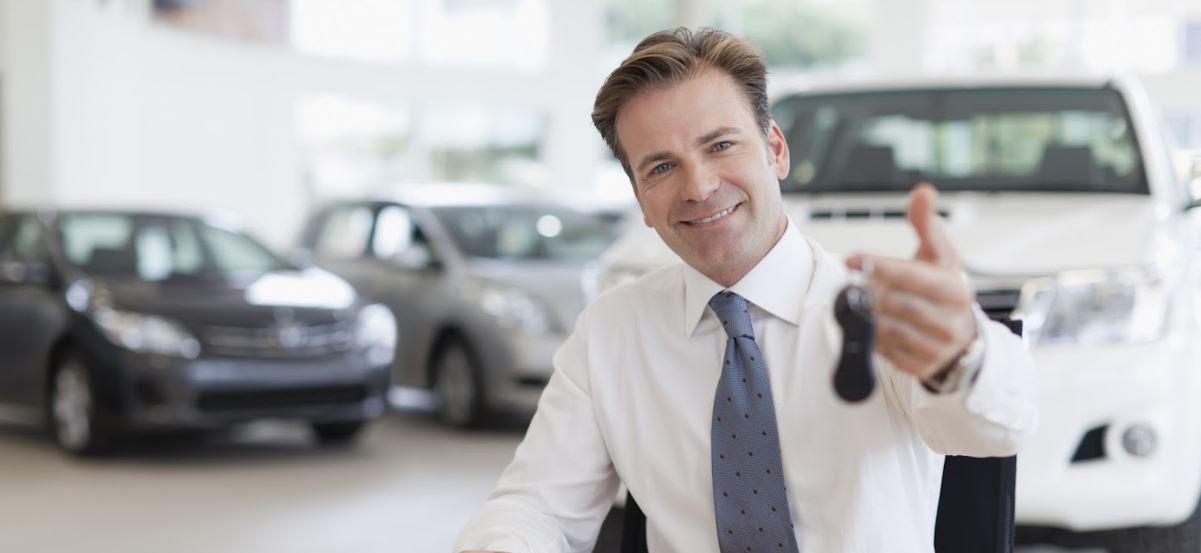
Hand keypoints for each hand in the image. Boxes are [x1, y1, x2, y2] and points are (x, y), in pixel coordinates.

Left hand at [845, 183, 975, 379]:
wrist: (961, 337)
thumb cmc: (942, 287)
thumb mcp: (939, 255)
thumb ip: (926, 223)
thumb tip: (923, 190)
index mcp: (956, 289)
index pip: (912, 276)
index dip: (879, 266)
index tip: (850, 259)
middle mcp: (950, 321)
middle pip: (894, 303)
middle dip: (870, 292)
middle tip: (855, 284)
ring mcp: (936, 348)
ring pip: (886, 329)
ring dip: (867, 314)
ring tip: (862, 302)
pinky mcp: (920, 368)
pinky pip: (884, 351)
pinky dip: (872, 337)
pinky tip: (872, 324)